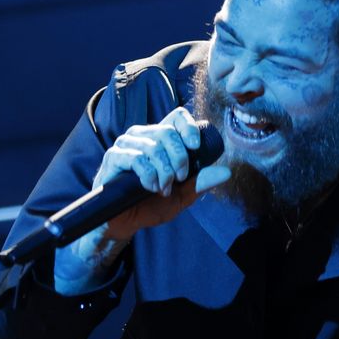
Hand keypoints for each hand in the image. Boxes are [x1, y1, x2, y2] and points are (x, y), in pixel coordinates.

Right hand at [54, 109, 232, 293]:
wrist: (123, 223)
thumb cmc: (148, 206)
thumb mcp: (180, 196)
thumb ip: (199, 182)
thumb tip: (225, 172)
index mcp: (159, 139)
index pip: (177, 116)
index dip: (188, 127)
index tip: (195, 147)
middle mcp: (142, 136)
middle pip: (168, 132)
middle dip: (179, 159)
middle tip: (178, 180)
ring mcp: (125, 144)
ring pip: (154, 146)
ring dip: (164, 172)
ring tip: (162, 189)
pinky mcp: (113, 157)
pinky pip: (136, 158)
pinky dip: (148, 175)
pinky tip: (149, 187)